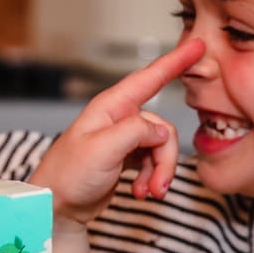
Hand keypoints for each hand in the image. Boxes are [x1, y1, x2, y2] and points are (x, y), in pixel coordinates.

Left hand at [28, 39, 205, 226]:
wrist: (56, 207)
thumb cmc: (68, 176)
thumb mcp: (101, 150)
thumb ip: (135, 132)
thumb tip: (161, 130)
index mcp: (111, 107)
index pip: (149, 78)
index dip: (175, 61)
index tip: (197, 45)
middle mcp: (119, 119)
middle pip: (162, 128)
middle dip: (166, 157)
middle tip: (159, 185)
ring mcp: (124, 139)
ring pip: (161, 147)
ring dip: (159, 172)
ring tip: (148, 193)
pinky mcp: (127, 157)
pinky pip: (153, 161)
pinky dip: (152, 178)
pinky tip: (141, 191)